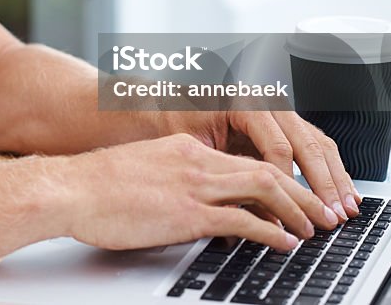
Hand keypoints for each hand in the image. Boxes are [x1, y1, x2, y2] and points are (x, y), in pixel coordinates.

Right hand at [61, 134, 340, 251]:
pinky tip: (285, 243)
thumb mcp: (142, 171)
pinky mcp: (187, 211)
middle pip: (265, 169)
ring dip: (296, 209)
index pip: (244, 159)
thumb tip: (190, 204)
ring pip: (264, 188)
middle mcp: (196, 159)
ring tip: (314, 228)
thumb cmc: (95, 186)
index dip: (277, 178)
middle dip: (301, 192)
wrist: (68, 188)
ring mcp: (193, 184)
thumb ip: (172, 181)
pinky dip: (272, 231)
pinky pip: (243, 220)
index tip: (294, 196)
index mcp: (185, 147)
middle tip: (321, 212)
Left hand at [168, 109, 359, 221]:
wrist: (164, 104)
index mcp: (244, 104)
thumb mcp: (193, 149)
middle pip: (307, 144)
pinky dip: (330, 169)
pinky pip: (314, 144)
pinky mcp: (283, 125)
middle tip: (334, 215)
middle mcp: (267, 103)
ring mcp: (278, 112)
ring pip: (318, 144)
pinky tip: (341, 191)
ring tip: (347, 208)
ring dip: (335, 178)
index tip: (295, 211)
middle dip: (324, 184)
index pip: (278, 146)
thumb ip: (223, 177)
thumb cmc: (173, 122)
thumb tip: (251, 218)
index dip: (289, 183)